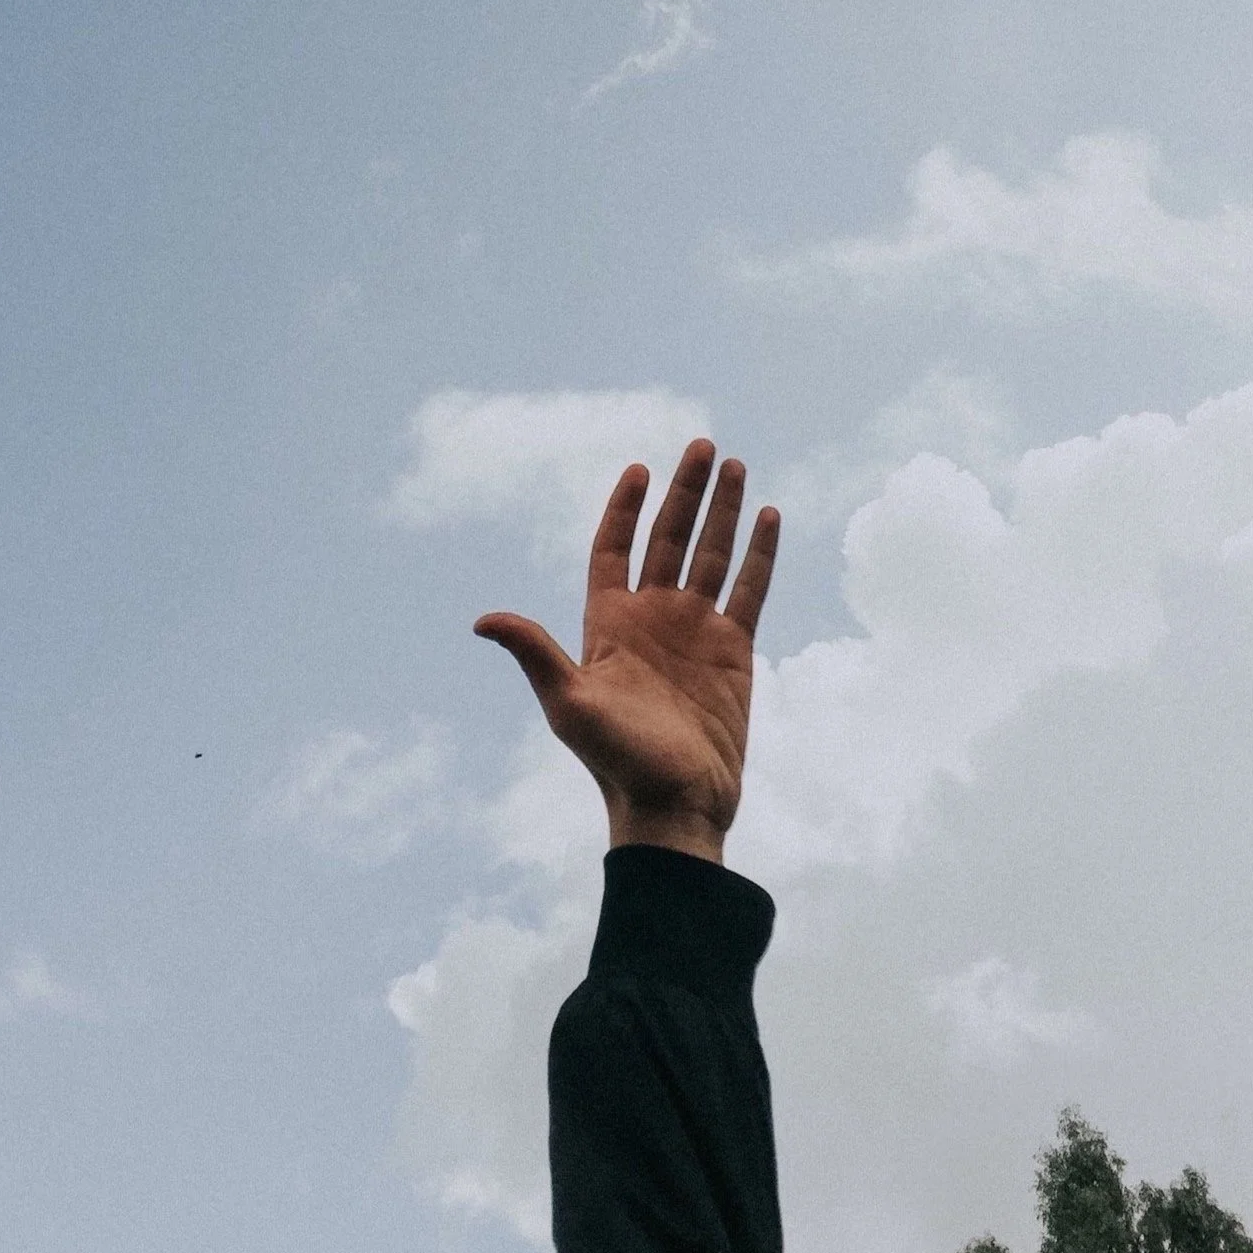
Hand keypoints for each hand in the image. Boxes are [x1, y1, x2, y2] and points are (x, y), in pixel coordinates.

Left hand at [474, 439, 779, 862]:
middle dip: (686, 491)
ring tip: (737, 465)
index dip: (624, 508)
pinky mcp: (733, 651)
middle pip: (669, 538)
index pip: (614, 548)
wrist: (674, 807)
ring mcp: (695, 631)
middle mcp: (652, 617)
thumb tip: (482, 621)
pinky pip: (750, 590)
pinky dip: (760, 553)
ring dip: (724, 511)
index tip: (639, 468)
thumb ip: (535, 653)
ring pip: (712, 555)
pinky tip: (769, 516)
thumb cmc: (615, 761)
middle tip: (703, 445)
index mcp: (609, 623)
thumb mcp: (569, 703)